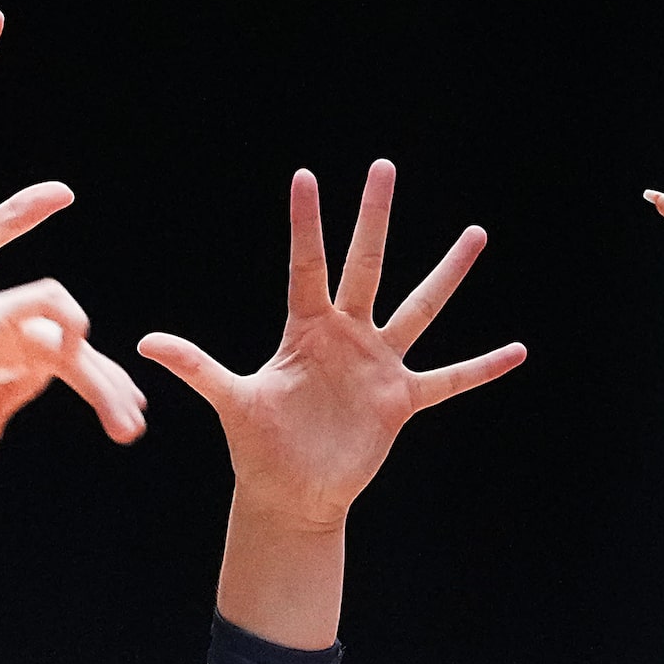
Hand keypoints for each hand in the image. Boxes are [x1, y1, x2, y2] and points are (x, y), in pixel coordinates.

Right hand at [0, 280, 145, 478]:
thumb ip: (18, 389)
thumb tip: (54, 370)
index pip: (58, 354)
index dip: (100, 380)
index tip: (129, 412)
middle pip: (69, 345)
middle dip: (107, 384)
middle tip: (133, 424)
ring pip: (66, 337)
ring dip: (100, 379)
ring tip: (121, 421)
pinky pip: (49, 302)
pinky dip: (74, 325)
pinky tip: (86, 363)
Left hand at [139, 163, 523, 529]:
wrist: (290, 495)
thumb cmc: (258, 448)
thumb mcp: (230, 402)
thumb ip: (196, 367)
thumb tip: (145, 340)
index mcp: (304, 330)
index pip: (306, 265)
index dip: (307, 225)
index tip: (305, 177)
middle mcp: (345, 336)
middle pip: (365, 265)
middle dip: (374, 218)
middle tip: (384, 168)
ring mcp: (377, 365)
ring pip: (420, 309)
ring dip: (447, 275)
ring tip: (476, 235)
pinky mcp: (400, 401)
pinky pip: (449, 380)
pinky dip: (482, 368)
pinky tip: (518, 350)